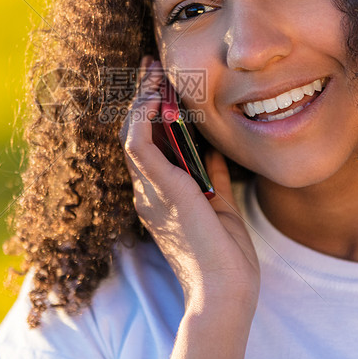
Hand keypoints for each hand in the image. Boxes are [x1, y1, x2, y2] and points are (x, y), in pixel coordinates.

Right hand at [120, 57, 259, 305]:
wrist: (225, 291)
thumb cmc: (225, 260)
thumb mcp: (221, 209)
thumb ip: (212, 179)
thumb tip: (211, 151)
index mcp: (160, 198)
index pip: (148, 146)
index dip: (150, 114)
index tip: (162, 86)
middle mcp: (147, 193)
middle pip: (135, 133)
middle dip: (142, 97)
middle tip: (151, 67)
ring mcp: (149, 191)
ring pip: (131, 132)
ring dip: (141, 98)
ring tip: (152, 70)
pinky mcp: (159, 188)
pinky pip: (138, 142)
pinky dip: (142, 116)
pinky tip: (154, 94)